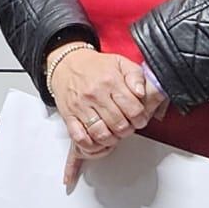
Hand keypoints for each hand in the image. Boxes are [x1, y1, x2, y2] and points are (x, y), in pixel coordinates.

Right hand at [48, 48, 167, 185]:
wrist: (67, 63)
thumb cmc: (95, 66)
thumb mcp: (121, 62)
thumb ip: (136, 76)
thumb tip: (141, 93)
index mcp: (111, 81)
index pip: (133, 110)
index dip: (141, 119)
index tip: (139, 119)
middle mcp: (95, 94)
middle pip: (119, 125)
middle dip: (128, 130)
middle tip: (127, 126)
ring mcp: (81, 106)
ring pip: (101, 134)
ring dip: (112, 139)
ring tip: (115, 134)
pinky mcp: (69, 116)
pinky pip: (80, 138)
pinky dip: (91, 145)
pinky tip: (98, 140)